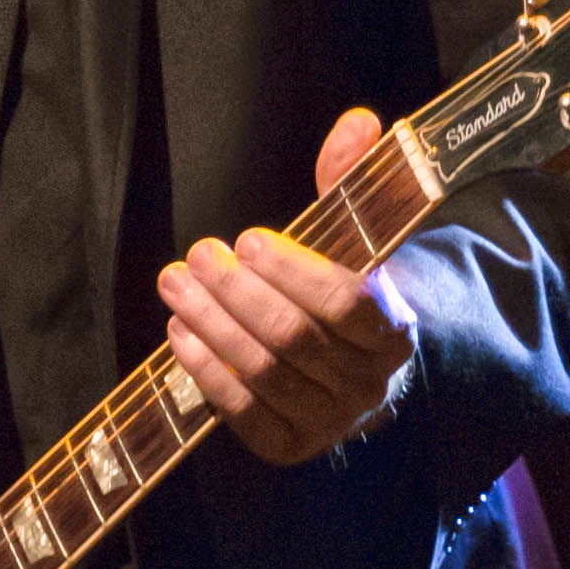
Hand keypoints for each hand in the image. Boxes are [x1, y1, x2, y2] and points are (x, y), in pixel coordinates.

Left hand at [158, 106, 412, 467]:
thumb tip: (356, 122)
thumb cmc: (347, 295)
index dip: (294, 271)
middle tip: (196, 255)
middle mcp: (369, 384)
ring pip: (264, 373)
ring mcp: (330, 422)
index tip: (248, 239)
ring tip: (174, 284)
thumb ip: (349, 184)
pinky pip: (243, 414)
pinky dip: (207, 373)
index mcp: (395, 330)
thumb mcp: (354, 241)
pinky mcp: (291, 446)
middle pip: (294, 336)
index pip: (347, 302)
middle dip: (236, 293)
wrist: (359, 375)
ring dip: (211, 326)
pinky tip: (179, 334)